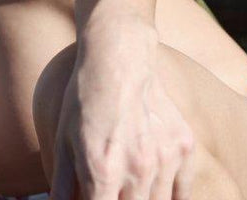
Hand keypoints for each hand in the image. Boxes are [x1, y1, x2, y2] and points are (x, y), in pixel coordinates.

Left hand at [52, 22, 194, 199]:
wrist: (118, 60)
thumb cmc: (84, 99)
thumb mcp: (63, 140)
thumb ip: (62, 184)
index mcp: (102, 171)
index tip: (97, 198)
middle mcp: (136, 170)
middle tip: (114, 188)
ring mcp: (164, 159)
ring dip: (143, 199)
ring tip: (129, 182)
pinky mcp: (184, 148)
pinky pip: (182, 191)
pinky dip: (169, 194)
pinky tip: (152, 181)